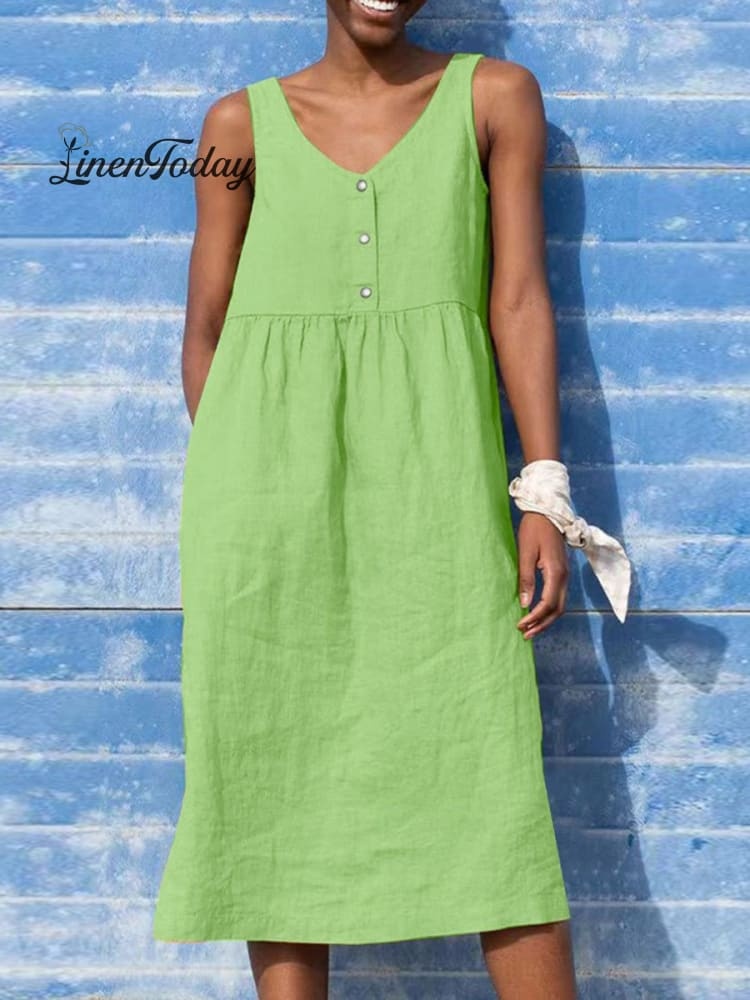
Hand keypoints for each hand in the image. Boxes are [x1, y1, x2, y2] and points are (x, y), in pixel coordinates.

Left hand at [516, 512, 568, 638]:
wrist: (547, 513)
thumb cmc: (533, 530)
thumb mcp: (525, 553)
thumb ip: (526, 579)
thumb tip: (525, 604)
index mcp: (556, 573)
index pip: (547, 604)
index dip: (534, 618)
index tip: (520, 625)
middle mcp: (564, 577)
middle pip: (557, 610)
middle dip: (542, 624)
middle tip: (525, 635)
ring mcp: (565, 575)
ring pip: (560, 605)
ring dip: (546, 619)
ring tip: (530, 629)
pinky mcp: (561, 572)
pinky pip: (558, 597)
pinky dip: (549, 609)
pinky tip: (537, 613)